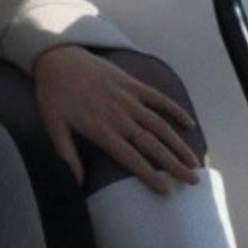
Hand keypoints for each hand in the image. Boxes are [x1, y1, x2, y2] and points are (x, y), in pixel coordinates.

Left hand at [34, 42, 205, 189]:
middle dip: (174, 164)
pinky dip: (175, 110)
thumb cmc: (53, 95)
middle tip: (193, 180)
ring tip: (194, 160)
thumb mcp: (54, 127)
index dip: (150, 175)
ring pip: (161, 125)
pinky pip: (159, 98)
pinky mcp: (132, 84)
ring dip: (179, 143)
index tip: (166, 190)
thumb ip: (67, 155)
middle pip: (153, 145)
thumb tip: (76, 183)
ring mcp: (129, 99)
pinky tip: (189, 124)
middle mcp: (120, 117)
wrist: (57, 57)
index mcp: (102, 131)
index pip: (131, 158)